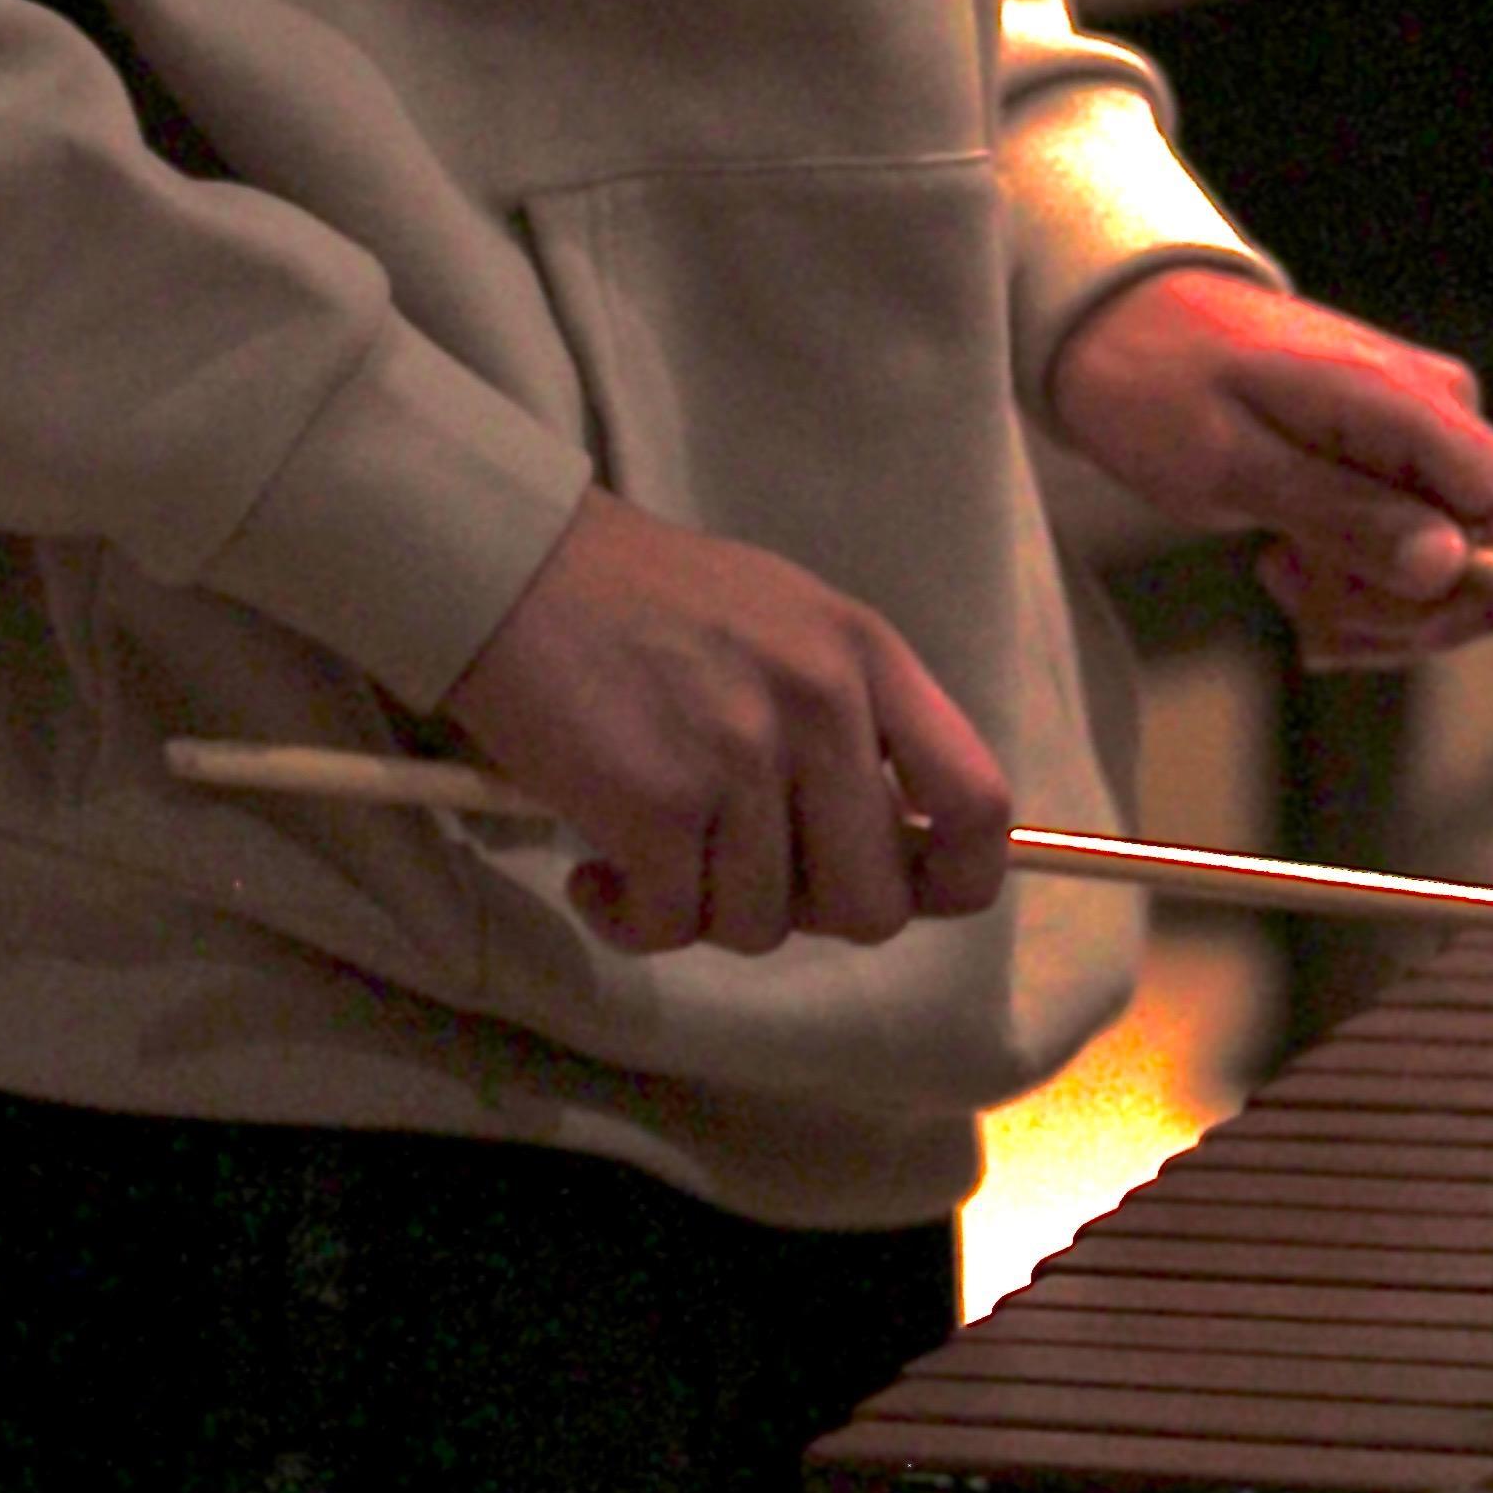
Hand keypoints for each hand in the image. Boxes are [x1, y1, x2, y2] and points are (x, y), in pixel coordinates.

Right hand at [442, 489, 1012, 956]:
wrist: (513, 565)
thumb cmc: (645, 602)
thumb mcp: (787, 624)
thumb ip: (849, 720)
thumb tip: (896, 852)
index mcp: (866, 656)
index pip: (979, 803)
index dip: (958, 879)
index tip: (907, 892)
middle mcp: (821, 706)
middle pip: (873, 904)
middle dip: (804, 913)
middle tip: (737, 868)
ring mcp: (741, 757)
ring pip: (764, 927)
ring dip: (701, 911)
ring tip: (651, 849)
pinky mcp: (658, 806)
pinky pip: (672, 927)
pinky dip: (631, 921)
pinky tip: (600, 872)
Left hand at [1044, 266, 1492, 662]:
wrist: (1112, 319)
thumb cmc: (1155, 380)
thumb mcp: (1228, 464)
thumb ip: (1344, 514)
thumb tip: (1452, 568)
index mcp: (1405, 399)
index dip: (1475, 596)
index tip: (1371, 622)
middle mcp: (1434, 406)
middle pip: (1491, 554)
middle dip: (1404, 613)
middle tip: (1301, 609)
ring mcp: (1416, 427)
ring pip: (1451, 560)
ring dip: (1372, 604)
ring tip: (1282, 578)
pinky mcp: (1390, 449)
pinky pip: (1413, 538)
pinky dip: (1360, 579)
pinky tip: (1292, 568)